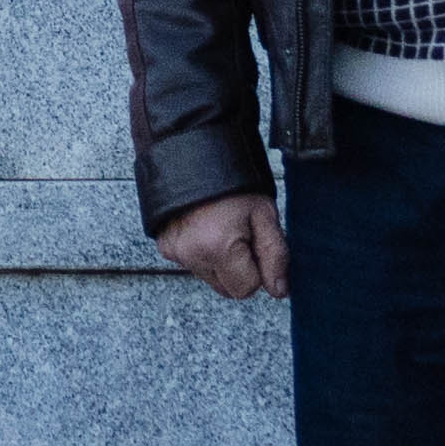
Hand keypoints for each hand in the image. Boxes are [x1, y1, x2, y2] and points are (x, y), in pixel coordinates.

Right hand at [158, 190, 291, 303]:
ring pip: (210, 278)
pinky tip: (206, 228)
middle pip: (227, 288)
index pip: (246, 289)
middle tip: (240, 234)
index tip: (254, 242)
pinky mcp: (165, 247)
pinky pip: (193, 264)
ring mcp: (175, 252)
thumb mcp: (264, 214)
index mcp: (218, 248)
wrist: (194, 154)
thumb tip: (279, 291)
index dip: (257, 269)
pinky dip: (202, 253)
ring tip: (222, 228)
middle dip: (239, 270)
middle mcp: (191, 255)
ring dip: (220, 262)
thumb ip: (275, 255)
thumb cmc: (233, 182)